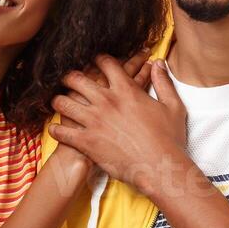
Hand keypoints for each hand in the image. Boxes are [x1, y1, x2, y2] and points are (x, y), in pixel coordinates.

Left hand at [48, 56, 195, 198]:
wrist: (160, 167)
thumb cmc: (169, 139)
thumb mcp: (173, 106)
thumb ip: (163, 82)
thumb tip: (159, 64)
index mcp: (126, 90)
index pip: (105, 63)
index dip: (99, 60)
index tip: (94, 62)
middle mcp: (106, 101)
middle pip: (76, 79)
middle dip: (69, 77)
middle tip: (67, 81)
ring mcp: (94, 121)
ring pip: (63, 103)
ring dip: (58, 101)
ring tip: (57, 103)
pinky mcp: (86, 141)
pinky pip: (61, 131)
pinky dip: (56, 129)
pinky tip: (55, 129)